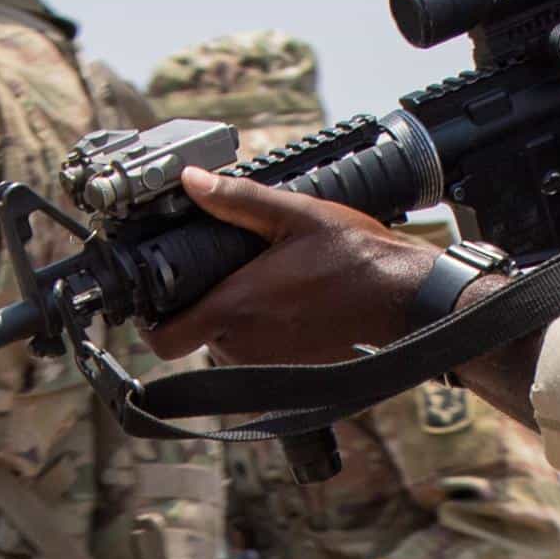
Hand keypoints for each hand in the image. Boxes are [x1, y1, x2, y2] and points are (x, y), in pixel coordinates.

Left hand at [156, 171, 444, 365]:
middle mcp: (244, 347)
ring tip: (268, 285)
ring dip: (235, 322)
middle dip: (205, 306)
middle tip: (232, 271)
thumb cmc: (359, 259)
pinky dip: (262, 338)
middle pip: (196, 337)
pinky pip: (256, 361)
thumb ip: (236, 199)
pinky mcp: (290, 378)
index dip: (151, 321)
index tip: (160, 298)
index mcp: (235, 308)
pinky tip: (290, 307)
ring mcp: (267, 367)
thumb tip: (191, 181)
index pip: (163, 339)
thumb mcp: (295, 215)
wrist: (408, 302)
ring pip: (226, 349)